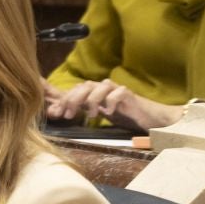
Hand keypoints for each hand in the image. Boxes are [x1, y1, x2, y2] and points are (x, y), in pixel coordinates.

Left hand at [46, 79, 181, 131]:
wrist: (148, 117)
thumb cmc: (123, 114)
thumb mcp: (99, 113)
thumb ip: (80, 111)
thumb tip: (56, 113)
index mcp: (94, 91)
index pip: (74, 90)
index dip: (64, 100)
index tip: (56, 114)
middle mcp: (103, 87)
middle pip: (84, 86)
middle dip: (72, 100)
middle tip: (68, 115)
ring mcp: (116, 89)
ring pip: (99, 87)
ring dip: (91, 101)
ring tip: (92, 115)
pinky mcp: (129, 95)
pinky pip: (118, 93)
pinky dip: (110, 102)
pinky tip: (109, 112)